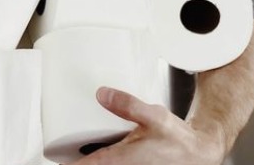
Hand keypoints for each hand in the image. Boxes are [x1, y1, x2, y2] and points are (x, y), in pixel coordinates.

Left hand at [74, 87, 227, 164]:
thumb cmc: (177, 139)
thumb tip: (102, 94)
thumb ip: (128, 105)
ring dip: (87, 158)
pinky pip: (108, 163)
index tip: (55, 156)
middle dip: (75, 158)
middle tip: (60, 146)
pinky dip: (98, 159)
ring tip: (73, 148)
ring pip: (100, 164)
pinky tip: (92, 151)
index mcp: (122, 160)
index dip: (72, 163)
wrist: (198, 153)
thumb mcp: (154, 115)